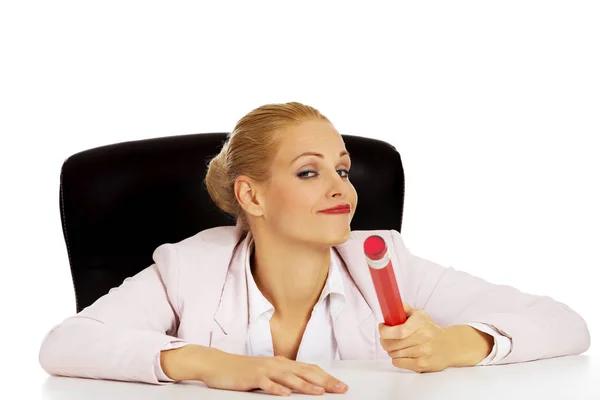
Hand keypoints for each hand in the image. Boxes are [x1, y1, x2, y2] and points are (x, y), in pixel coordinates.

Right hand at [201, 351, 348, 395]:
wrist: (218, 364)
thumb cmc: (244, 371)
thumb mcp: (268, 373)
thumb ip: (284, 378)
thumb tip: (303, 385)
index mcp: (282, 363)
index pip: (309, 369)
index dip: (326, 377)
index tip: (341, 385)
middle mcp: (276, 364)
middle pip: (304, 372)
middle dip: (324, 381)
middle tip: (340, 389)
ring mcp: (264, 369)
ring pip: (288, 377)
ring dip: (305, 385)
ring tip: (319, 392)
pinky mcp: (252, 377)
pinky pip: (266, 383)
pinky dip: (276, 389)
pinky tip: (286, 395)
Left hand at [378, 302, 455, 372]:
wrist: (449, 346)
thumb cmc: (430, 330)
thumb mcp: (419, 315)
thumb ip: (405, 309)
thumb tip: (393, 305)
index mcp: (421, 323)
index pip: (398, 331)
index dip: (385, 331)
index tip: (382, 327)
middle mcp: (424, 337)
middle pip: (393, 344)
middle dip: (384, 341)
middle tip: (386, 338)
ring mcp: (424, 352)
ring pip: (395, 353)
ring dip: (391, 350)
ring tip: (396, 346)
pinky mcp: (423, 364)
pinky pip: (400, 363)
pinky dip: (396, 359)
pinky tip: (401, 354)